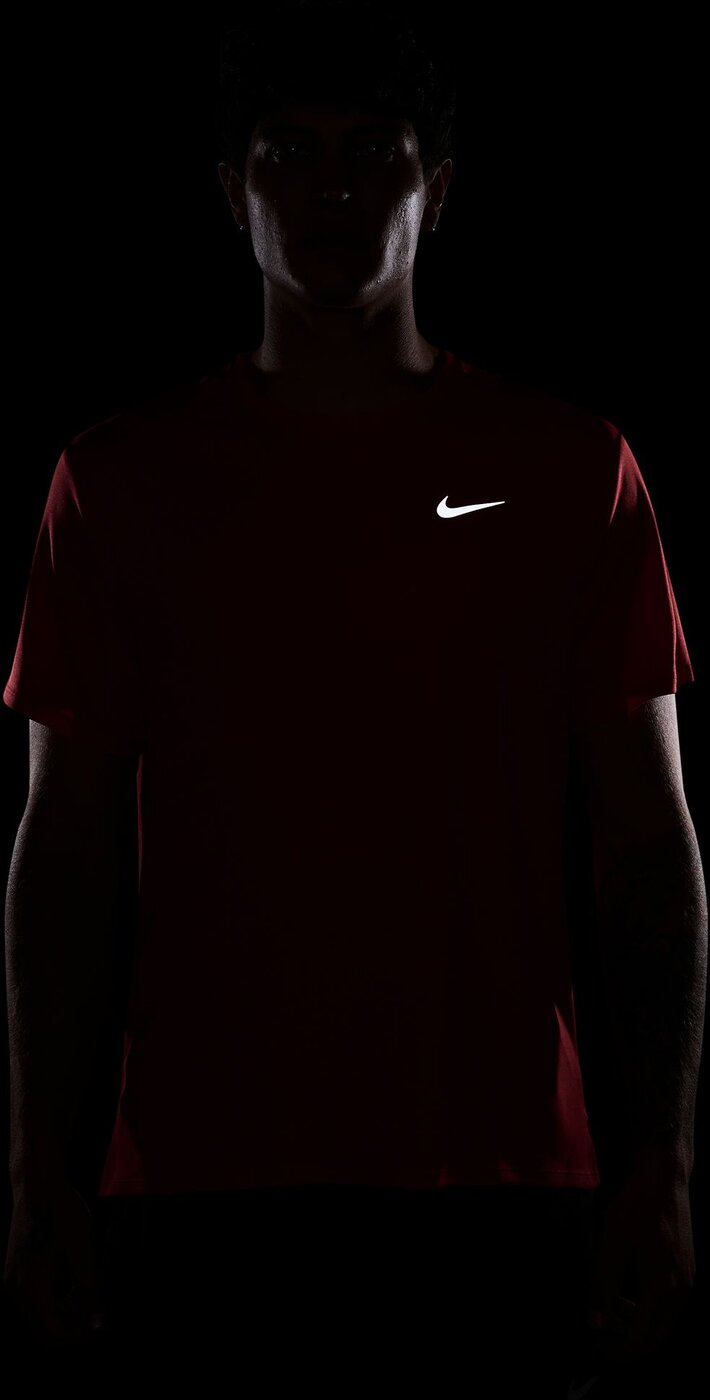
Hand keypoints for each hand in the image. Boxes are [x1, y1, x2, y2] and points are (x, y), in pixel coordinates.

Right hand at [3, 1184, 107, 1350]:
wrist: (39, 1186)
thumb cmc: (63, 1216)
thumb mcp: (82, 1255)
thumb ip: (90, 1294)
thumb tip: (99, 1325)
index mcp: (33, 1292)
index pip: (55, 1332)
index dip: (79, 1336)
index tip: (100, 1331)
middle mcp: (16, 1292)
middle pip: (42, 1329)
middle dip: (69, 1329)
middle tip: (96, 1319)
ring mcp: (11, 1280)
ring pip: (36, 1316)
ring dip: (60, 1316)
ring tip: (87, 1302)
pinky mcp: (13, 1270)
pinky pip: (31, 1300)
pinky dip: (50, 1302)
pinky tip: (70, 1288)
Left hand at [585, 1161, 695, 1369]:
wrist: (664, 1180)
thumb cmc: (636, 1208)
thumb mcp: (611, 1244)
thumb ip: (603, 1287)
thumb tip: (595, 1323)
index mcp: (661, 1290)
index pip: (641, 1340)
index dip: (618, 1351)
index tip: (597, 1347)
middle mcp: (680, 1292)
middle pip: (656, 1338)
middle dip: (628, 1343)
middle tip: (601, 1335)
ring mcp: (687, 1282)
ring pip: (663, 1323)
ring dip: (637, 1326)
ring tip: (609, 1312)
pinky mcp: (687, 1272)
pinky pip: (668, 1306)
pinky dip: (647, 1310)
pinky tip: (626, 1296)